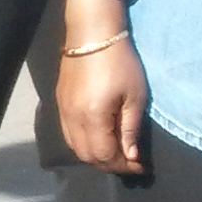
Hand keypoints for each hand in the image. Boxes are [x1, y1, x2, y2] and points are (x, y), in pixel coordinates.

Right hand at [56, 0, 146, 174]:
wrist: (91, 35)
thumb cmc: (120, 64)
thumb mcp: (134, 97)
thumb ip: (130, 129)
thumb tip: (131, 155)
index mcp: (93, 118)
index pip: (106, 156)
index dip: (125, 165)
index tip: (142, 165)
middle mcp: (73, 119)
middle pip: (87, 156)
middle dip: (110, 164)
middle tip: (130, 160)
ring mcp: (62, 111)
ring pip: (75, 147)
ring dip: (96, 155)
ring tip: (116, 151)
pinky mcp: (59, 103)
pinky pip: (68, 134)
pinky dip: (84, 143)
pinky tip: (99, 137)